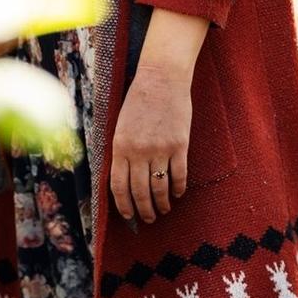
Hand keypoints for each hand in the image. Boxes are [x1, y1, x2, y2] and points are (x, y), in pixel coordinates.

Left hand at [109, 62, 190, 222]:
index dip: (124, 205)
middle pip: (140, 192)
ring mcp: (160, 149)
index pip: (119, 186)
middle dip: (144, 210)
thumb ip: (121, 151)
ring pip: (160, 188)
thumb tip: (123, 179)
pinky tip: (178, 194)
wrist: (161, 78)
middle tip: (149, 219)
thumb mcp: (120, 125)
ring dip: (162, 204)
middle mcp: (138, 151)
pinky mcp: (179, 145)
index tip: (128, 216)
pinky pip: (179, 176)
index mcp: (120, 146)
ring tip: (164, 210)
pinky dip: (178, 189)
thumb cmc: (139, 100)